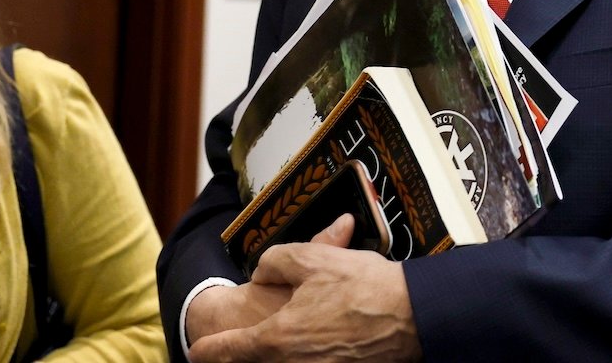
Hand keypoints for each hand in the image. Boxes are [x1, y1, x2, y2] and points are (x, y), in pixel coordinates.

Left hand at [188, 218, 420, 362]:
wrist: (414, 316)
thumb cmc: (365, 288)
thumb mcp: (313, 258)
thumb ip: (277, 261)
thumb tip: (264, 270)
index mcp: (277, 338)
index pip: (230, 351)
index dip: (209, 352)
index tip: (197, 352)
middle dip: (240, 358)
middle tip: (231, 351)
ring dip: (272, 356)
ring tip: (277, 342)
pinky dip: (300, 358)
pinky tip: (313, 342)